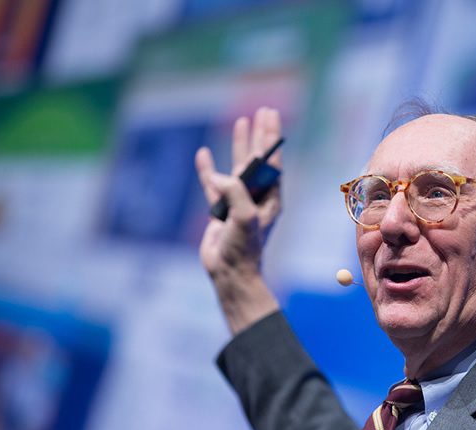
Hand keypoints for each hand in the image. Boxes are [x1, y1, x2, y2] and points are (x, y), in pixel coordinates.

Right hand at [196, 107, 282, 333]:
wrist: (229, 271)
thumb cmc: (244, 247)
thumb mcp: (244, 217)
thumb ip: (235, 192)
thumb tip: (220, 177)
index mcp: (270, 197)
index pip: (272, 161)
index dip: (272, 137)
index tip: (271, 116)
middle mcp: (257, 196)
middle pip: (259, 157)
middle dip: (260, 134)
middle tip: (262, 111)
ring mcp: (238, 201)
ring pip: (238, 166)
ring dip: (239, 144)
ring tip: (241, 122)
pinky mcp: (220, 209)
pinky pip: (213, 183)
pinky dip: (207, 168)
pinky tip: (202, 154)